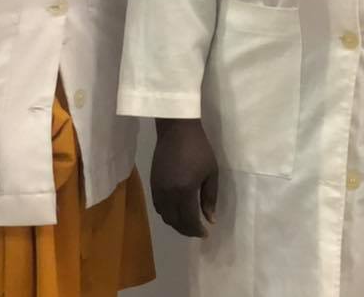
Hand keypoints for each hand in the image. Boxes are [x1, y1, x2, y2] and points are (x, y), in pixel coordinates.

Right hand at [151, 118, 218, 237]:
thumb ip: (210, 197)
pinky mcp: (152, 184)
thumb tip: (210, 219)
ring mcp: (158, 189)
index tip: (205, 234)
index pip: (189, 220)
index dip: (196, 230)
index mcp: (185, 191)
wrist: (177, 130)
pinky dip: (167, 213)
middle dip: (186, 230)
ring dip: (176, 223)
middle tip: (198, 230)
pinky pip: (158, 206)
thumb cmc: (199, 149)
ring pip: (164, 216)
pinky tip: (176, 210)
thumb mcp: (211, 172)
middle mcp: (168, 194)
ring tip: (188, 222)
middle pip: (174, 221)